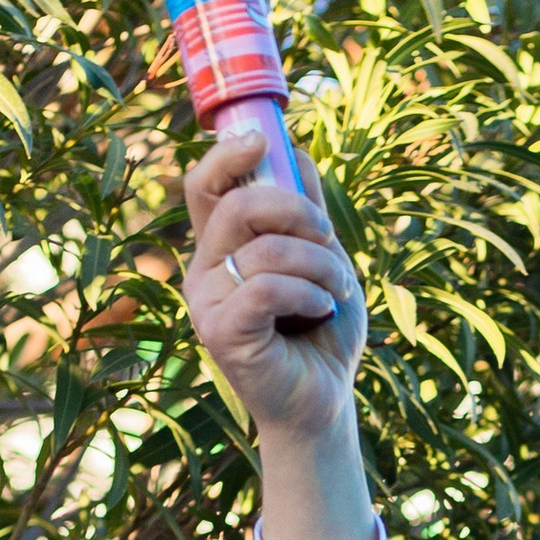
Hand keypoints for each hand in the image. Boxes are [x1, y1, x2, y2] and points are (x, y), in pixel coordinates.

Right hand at [181, 121, 368, 446]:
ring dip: (321, 264)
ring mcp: (206, 302)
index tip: (261, 139)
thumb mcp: (323, 257)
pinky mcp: (219, 332)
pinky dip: (309, 293)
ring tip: (336, 292)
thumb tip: (293, 149)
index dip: (226, 155)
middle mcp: (203, 270)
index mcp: (221, 247)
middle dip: (297, 211)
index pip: (205, 186)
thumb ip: (306, 210)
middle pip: (236, 205)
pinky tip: (321, 311)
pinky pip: (267, 287)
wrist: (325, 400)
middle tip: (329, 238)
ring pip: (265, 249)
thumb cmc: (322, 331)